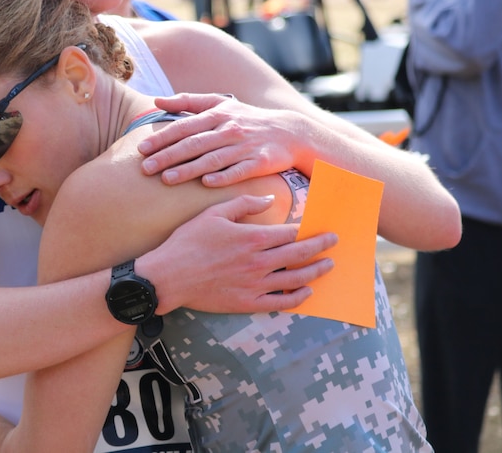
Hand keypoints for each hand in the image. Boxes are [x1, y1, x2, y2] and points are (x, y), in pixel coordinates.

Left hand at [138, 93, 301, 185]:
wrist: (289, 132)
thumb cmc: (248, 119)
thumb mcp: (221, 104)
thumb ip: (188, 102)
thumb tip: (157, 101)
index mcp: (218, 114)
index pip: (185, 126)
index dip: (162, 138)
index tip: (141, 148)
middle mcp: (229, 129)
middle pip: (194, 144)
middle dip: (168, 156)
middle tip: (145, 168)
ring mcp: (245, 146)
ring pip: (212, 159)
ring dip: (189, 170)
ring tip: (166, 180)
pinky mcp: (260, 162)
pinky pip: (239, 171)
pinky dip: (223, 176)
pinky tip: (206, 183)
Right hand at [144, 194, 336, 313]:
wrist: (168, 277)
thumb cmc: (188, 242)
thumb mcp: (214, 213)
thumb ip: (244, 204)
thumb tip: (270, 199)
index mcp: (252, 237)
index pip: (291, 234)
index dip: (310, 231)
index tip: (323, 228)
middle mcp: (259, 261)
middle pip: (299, 255)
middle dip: (321, 247)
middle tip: (334, 242)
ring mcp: (255, 284)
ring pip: (295, 279)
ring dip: (315, 271)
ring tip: (328, 266)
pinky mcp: (247, 303)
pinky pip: (280, 302)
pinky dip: (297, 298)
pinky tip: (306, 292)